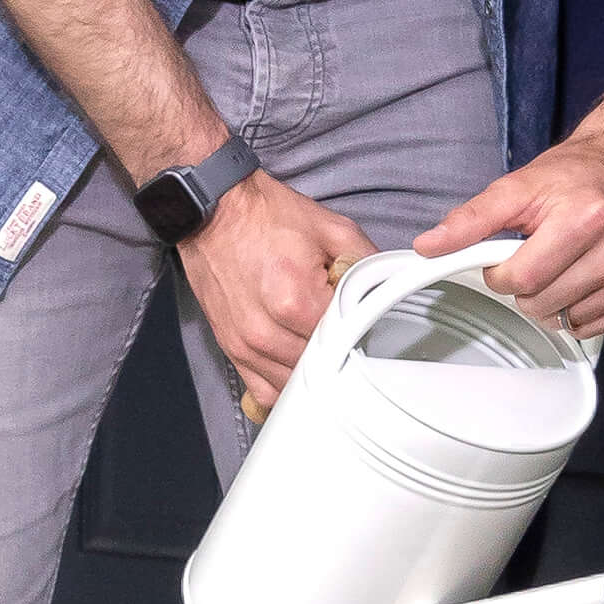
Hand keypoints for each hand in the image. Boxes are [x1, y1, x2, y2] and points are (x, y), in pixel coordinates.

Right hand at [179, 168, 374, 413]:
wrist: (214, 212)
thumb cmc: (267, 217)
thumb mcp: (331, 228)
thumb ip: (366, 261)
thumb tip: (388, 288)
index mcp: (293, 300)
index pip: (344, 340)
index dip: (362, 333)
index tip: (366, 323)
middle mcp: (265, 331)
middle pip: (321, 368)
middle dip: (339, 353)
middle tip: (346, 333)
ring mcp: (245, 346)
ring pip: (294, 386)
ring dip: (313, 372)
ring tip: (321, 345)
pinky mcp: (231, 351)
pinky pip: (264, 391)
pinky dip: (285, 386)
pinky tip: (297, 365)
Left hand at [416, 131, 603, 341]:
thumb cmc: (577, 175)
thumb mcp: (518, 185)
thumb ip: (471, 219)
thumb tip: (430, 245)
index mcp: (587, 217)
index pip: (522, 278)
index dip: (501, 273)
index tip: (506, 256)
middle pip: (542, 303)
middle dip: (526, 286)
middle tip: (538, 253)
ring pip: (565, 320)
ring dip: (551, 299)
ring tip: (563, 262)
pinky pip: (591, 327)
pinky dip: (577, 309)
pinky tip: (582, 277)